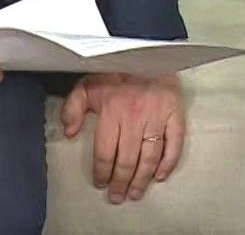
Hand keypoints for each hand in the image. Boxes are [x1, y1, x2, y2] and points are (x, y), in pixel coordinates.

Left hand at [61, 72, 184, 203]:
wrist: (147, 49)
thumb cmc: (116, 69)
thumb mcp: (87, 83)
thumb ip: (74, 107)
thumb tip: (70, 132)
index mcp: (112, 110)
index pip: (105, 152)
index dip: (101, 172)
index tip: (100, 183)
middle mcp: (135, 116)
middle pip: (127, 160)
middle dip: (121, 183)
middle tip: (117, 196)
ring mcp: (157, 116)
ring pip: (149, 158)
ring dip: (142, 180)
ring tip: (136, 193)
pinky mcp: (174, 114)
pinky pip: (174, 144)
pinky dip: (168, 163)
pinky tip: (160, 176)